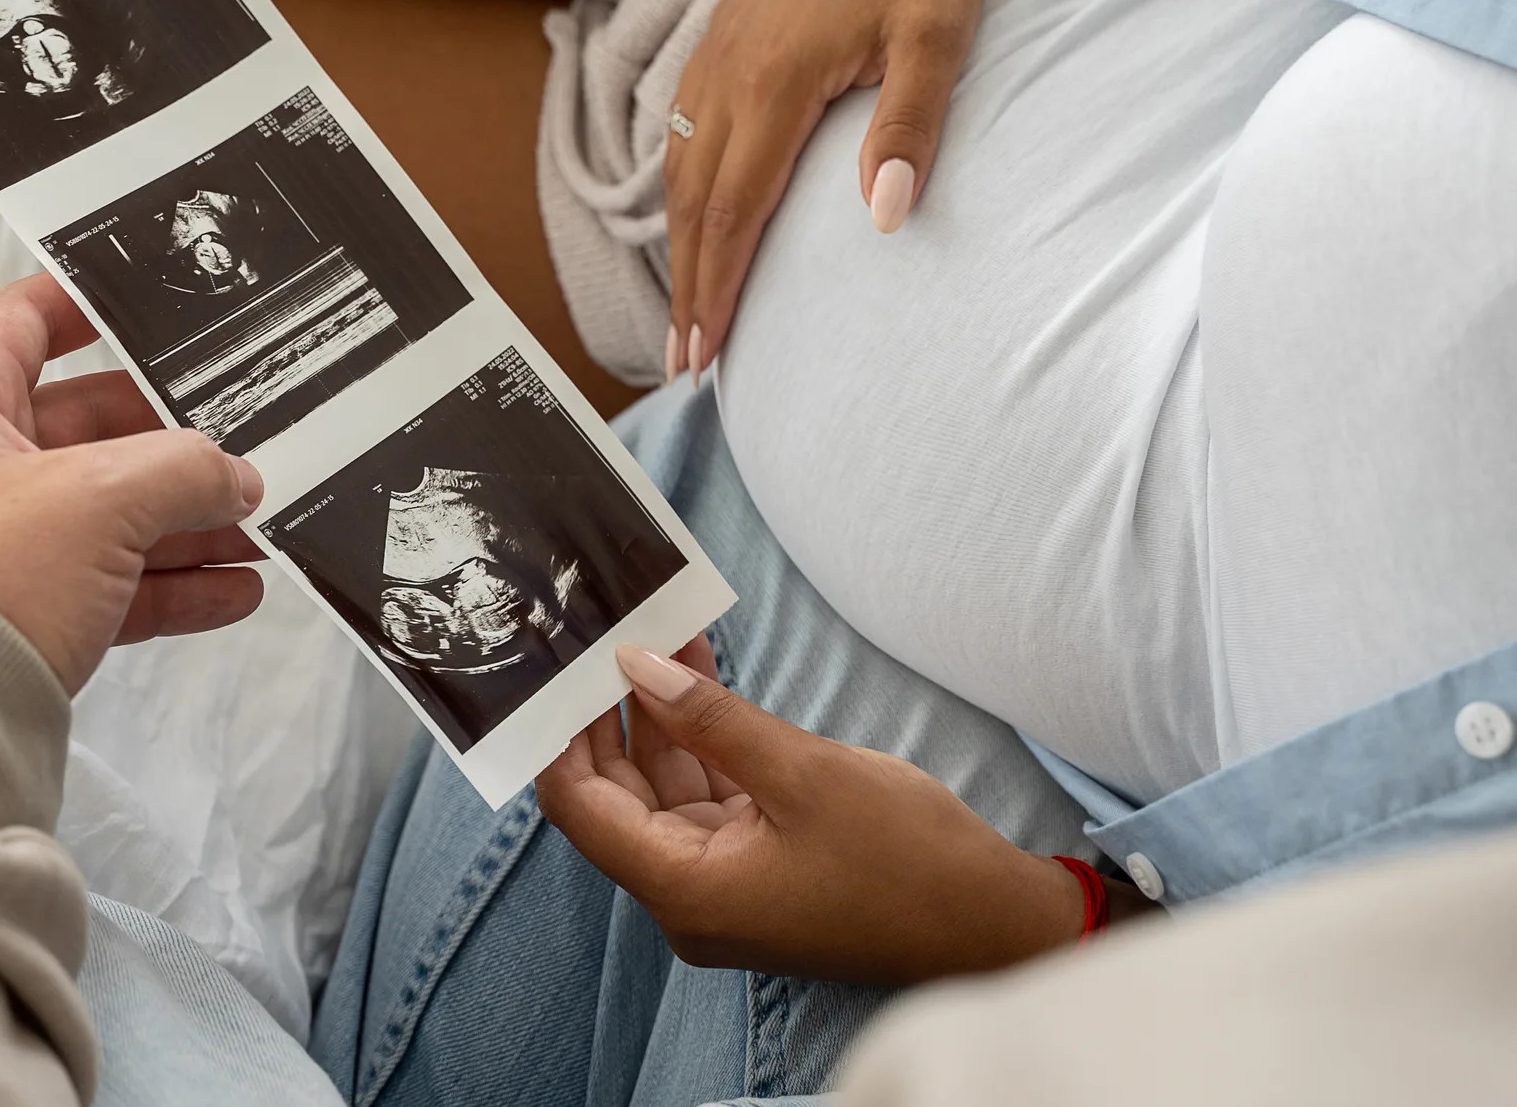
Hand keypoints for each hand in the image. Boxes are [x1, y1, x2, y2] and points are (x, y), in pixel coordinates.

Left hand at [0, 272, 265, 692]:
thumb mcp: (101, 498)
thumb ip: (185, 470)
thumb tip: (236, 477)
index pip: (18, 326)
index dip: (82, 303)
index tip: (146, 300)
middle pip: (85, 429)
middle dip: (171, 442)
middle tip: (240, 440)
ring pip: (106, 514)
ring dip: (185, 521)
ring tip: (260, 526)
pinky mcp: (19, 617)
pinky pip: (109, 586)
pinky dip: (171, 586)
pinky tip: (235, 590)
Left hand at [535, 638, 1085, 983]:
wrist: (999, 924)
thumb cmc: (909, 862)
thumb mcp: (804, 773)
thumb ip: (710, 717)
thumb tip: (636, 666)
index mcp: (684, 889)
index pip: (578, 806)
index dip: (559, 732)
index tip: (554, 662)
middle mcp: (689, 894)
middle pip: (615, 794)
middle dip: (606, 710)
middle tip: (599, 630)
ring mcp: (724, 882)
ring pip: (662, 786)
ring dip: (658, 711)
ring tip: (652, 628)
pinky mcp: (759, 865)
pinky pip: (708, 792)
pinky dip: (701, 735)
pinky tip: (698, 667)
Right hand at [663, 0, 990, 382]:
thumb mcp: (940, 38)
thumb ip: (911, 127)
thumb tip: (885, 217)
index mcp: (775, 81)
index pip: (734, 213)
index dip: (716, 292)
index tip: (706, 355)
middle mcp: (729, 71)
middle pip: (694, 205)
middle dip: (686, 289)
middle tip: (683, 363)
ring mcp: (718, 51)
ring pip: (679, 170)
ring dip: (679, 245)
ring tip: (684, 308)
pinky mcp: (724, 36)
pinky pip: (682, 129)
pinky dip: (679, 188)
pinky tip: (689, 216)